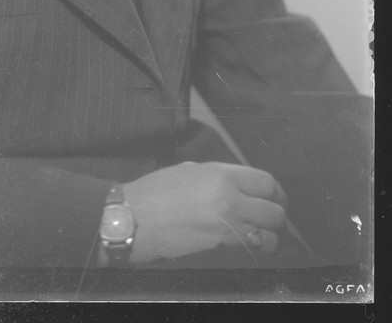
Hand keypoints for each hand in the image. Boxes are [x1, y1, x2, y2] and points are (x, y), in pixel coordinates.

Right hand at [123, 162, 286, 263]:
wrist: (136, 218)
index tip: (276, 197)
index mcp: (221, 174)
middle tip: (273, 217)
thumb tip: (238, 186)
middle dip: (278, 214)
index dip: (276, 192)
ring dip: (272, 234)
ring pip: (269, 232)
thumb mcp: (190, 170)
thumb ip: (218, 176)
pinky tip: (253, 243)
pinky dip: (259, 246)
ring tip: (266, 233)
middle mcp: (230, 197)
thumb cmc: (156, 191)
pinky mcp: (222, 246)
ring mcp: (228, 223)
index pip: (266, 182)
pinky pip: (254, 246)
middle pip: (275, 209)